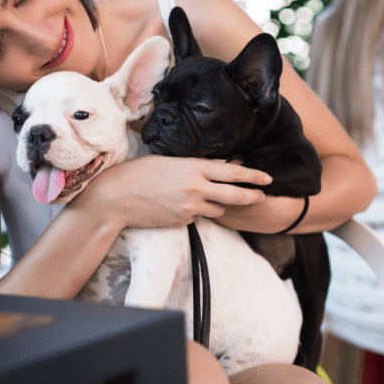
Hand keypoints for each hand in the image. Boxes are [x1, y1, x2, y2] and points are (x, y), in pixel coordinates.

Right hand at [67, 155, 270, 228]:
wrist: (117, 197)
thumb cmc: (139, 173)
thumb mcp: (170, 161)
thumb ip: (194, 166)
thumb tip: (215, 167)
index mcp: (194, 167)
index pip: (233, 172)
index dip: (253, 175)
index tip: (267, 177)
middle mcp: (196, 187)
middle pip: (235, 195)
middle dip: (252, 196)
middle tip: (263, 196)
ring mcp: (190, 207)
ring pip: (218, 209)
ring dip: (217, 205)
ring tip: (201, 198)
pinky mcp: (182, 221)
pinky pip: (198, 217)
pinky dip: (196, 212)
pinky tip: (177, 205)